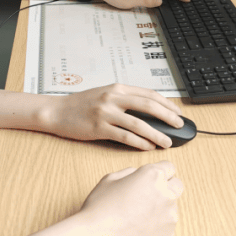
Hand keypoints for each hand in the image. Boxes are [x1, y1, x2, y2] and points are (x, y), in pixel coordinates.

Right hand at [50, 84, 184, 149]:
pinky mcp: (99, 127)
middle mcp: (113, 97)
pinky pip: (125, 136)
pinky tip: (148, 147)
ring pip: (139, 123)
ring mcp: (106, 112)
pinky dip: (139, 142)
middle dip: (168, 117)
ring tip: (167, 142)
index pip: (149, 94)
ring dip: (156, 134)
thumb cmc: (80, 105)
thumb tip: (148, 111)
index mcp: (117, 88)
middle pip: (149, 106)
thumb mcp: (104, 95)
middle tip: (179, 126)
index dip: (167, 103)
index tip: (177, 112)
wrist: (56, 111)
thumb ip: (124, 100)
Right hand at [78, 161, 182, 235]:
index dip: (159, 171)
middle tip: (147, 195)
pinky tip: (139, 228)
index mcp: (152, 176)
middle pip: (177, 185)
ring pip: (172, 206)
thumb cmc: (100, 207)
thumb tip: (139, 175)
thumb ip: (131, 172)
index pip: (169, 167)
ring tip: (137, 216)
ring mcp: (170, 216)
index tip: (152, 179)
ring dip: (160, 207)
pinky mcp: (168, 235)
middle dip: (166, 187)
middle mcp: (166, 194)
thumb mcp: (110, 179)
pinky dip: (157, 225)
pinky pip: (167, 225)